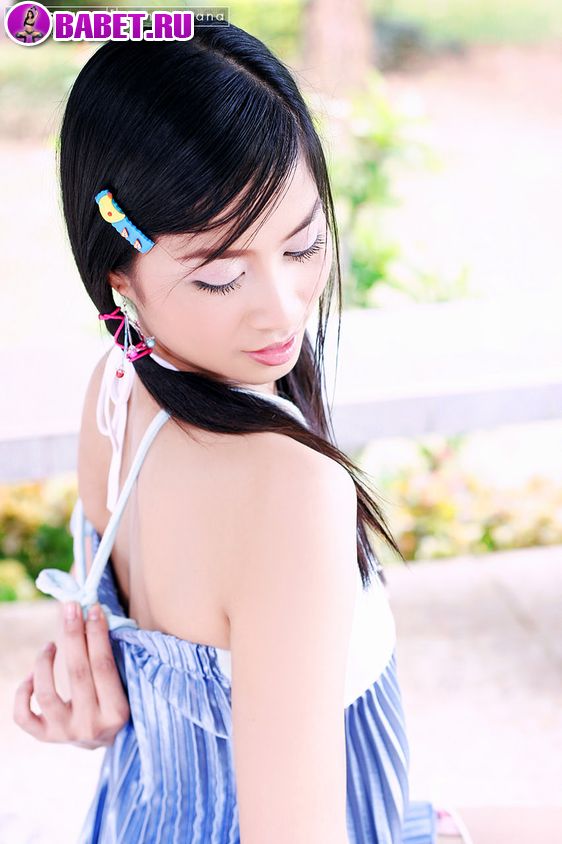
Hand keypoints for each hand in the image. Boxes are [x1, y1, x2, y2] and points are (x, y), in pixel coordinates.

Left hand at [13, 601, 129, 748]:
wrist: (105, 739)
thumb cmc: (116, 700)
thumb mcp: (123, 684)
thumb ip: (111, 656)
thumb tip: (93, 615)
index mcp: (117, 712)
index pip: (103, 666)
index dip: (97, 635)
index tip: (93, 609)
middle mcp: (90, 726)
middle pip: (77, 673)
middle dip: (73, 635)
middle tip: (70, 609)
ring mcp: (65, 734)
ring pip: (46, 694)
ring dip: (44, 662)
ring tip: (49, 645)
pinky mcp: (46, 737)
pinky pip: (23, 716)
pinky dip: (22, 692)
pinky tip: (31, 676)